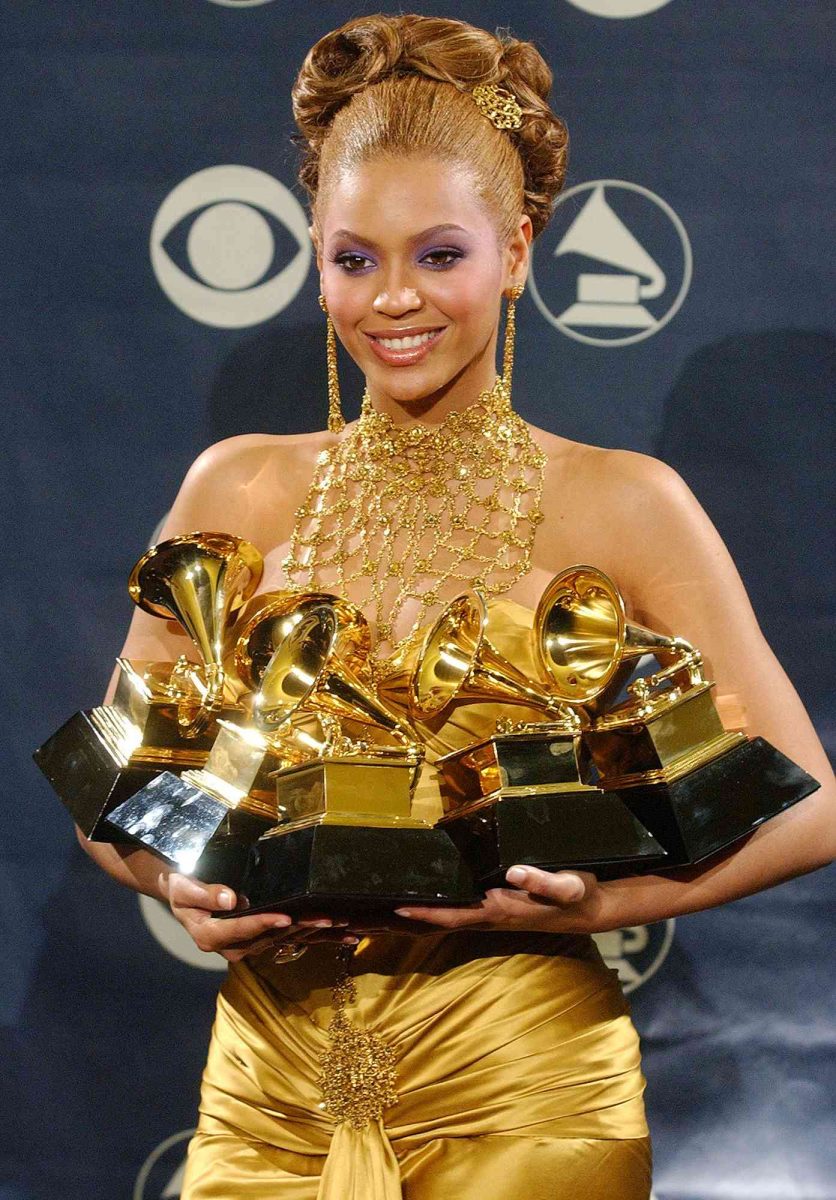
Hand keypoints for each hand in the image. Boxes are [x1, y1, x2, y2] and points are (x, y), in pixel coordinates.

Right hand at [160, 873, 358, 962]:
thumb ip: (205, 894)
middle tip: (326, 919)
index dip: (265, 923)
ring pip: (285, 940)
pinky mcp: (262, 940)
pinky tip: (344, 937)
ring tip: (340, 924)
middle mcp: (234, 947)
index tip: (285, 917)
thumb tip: (231, 900)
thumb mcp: (184, 889)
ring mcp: (250, 946)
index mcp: (212, 936)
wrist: (184, 898)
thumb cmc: (181, 889)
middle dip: (300, 928)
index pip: (243, 929)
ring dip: (314, 933)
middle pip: (271, 936)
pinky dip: (319, 938)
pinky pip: (292, 940)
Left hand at [393, 867, 599, 933]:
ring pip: (445, 918)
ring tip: (383, 907)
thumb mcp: (569, 885)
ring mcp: (490, 915)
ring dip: (416, 916)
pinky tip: (419, 902)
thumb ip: (543, 881)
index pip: (455, 915)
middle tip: (375, 911)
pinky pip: (456, 912)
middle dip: (408, 919)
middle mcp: (489, 916)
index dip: (426, 912)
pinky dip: (433, 910)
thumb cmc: (579, 895)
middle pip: (440, 921)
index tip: (397, 906)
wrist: (591, 909)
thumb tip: (512, 871)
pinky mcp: (494, 908)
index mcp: (500, 910)